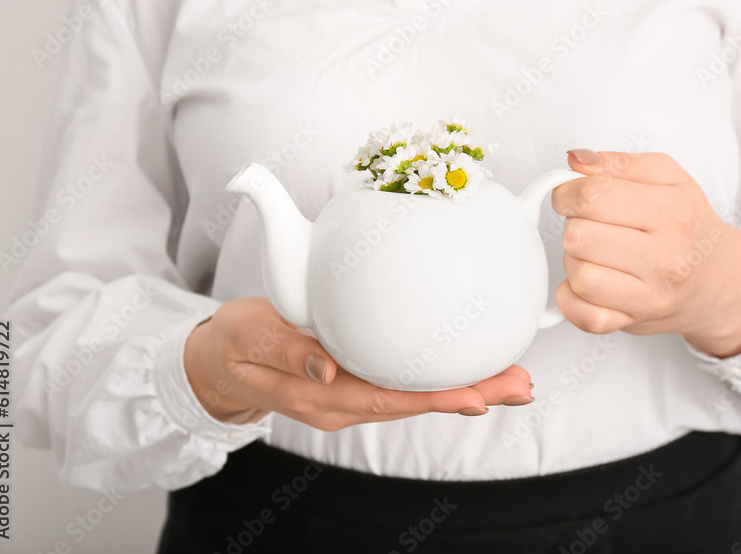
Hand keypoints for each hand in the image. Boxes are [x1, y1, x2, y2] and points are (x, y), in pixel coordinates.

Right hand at [184, 298, 532, 429]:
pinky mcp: (357, 381)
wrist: (220, 359)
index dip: (433, 399)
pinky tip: (474, 370)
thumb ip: (285, 350)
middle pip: (413, 402)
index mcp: (318, 396)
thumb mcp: (248, 338)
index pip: (385, 400)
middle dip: (470, 396)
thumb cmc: (234, 344)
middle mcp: (342, 402)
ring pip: (415, 396)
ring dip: (466, 389)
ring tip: (514, 380)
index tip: (477, 395)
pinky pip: (404, 384)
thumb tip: (328, 367)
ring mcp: (351, 395)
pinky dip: (441, 377)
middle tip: (520, 386)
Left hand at [551, 150, 740, 357]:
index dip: (567, 192)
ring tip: (594, 253)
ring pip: (579, 276)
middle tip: (590, 225)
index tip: (570, 195)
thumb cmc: (689, 225)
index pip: (592, 196)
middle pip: (579, 237)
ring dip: (575, 261)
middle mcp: (665, 257)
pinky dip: (571, 299)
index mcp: (672, 212)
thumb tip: (576, 160)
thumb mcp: (668, 177)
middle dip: (574, 226)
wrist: (719, 280)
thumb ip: (619, 163)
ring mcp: (651, 295)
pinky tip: (586, 283)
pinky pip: (583, 316)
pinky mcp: (634, 322)